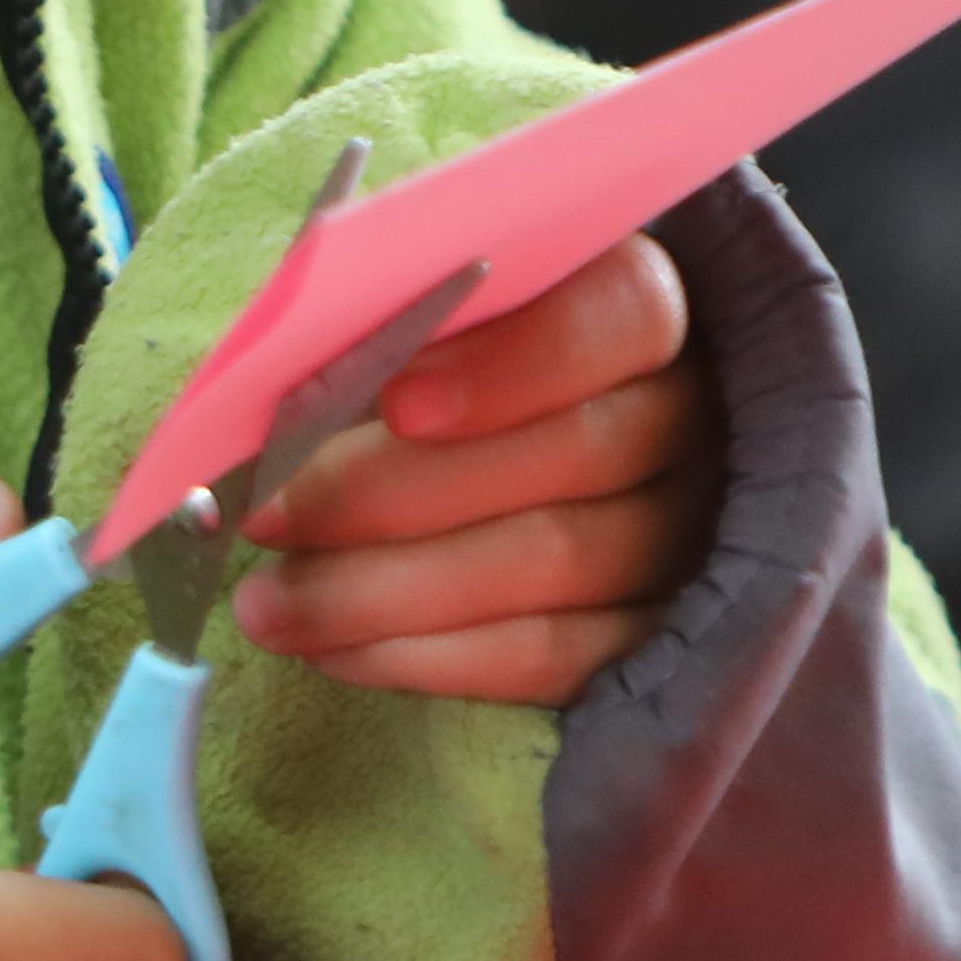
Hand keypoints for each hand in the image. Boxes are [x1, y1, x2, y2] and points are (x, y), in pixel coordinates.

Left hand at [229, 231, 724, 703]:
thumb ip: (374, 321)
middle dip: (396, 492)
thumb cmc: (434, 357)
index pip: (626, 312)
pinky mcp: (661, 634)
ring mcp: (694, 530)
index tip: (395, 403)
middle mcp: (695, 414)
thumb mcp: (415, 311)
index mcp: (643, 301)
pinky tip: (335, 651)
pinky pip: (553, 657)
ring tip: (265, 605)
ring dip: (388, 590)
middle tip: (266, 516)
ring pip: (554, 561)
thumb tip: (269, 380)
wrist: (510, 447)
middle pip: (577, 451)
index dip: (513, 361)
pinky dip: (429, 659)